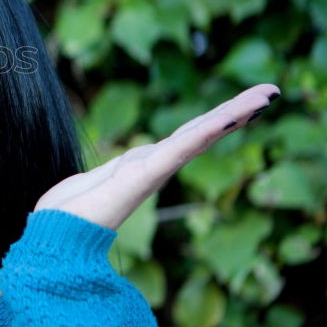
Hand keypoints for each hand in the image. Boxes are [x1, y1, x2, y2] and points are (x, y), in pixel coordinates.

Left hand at [35, 84, 279, 229]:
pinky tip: (227, 118)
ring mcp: (151, 170)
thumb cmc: (68, 214)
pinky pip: (178, 149)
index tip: (246, 102)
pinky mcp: (142, 175)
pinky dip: (204, 132)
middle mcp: (153, 166)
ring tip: (264, 97)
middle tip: (272, 91)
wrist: (54, 236)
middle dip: (237, 111)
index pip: (187, 135)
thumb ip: (112, 175)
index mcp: (143, 163)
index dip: (217, 118)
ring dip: (232, 115)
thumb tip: (122, 171)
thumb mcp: (94, 181)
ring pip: (197, 136)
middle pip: (201, 131)